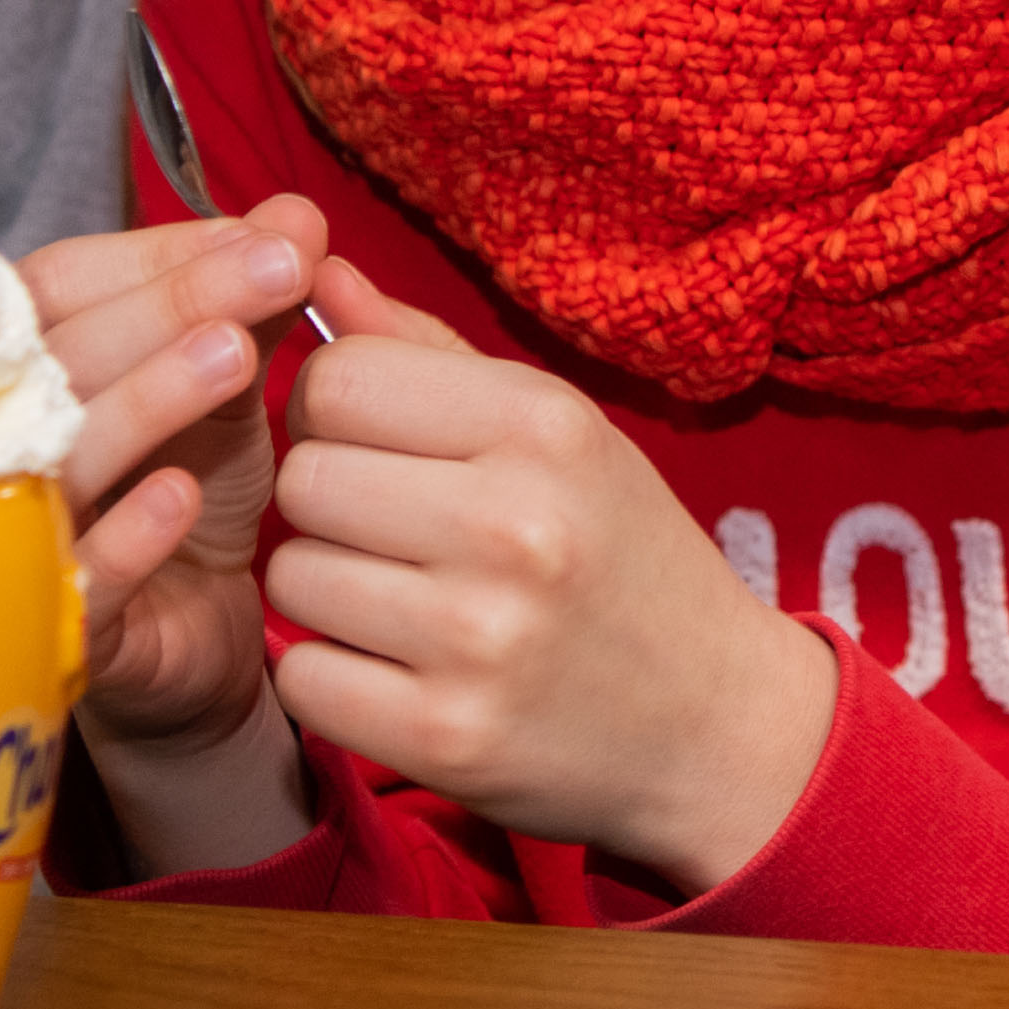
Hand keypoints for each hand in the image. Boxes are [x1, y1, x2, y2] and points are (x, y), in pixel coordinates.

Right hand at [20, 201, 328, 873]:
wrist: (198, 641)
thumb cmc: (190, 495)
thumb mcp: (231, 386)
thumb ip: (254, 300)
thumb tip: (297, 211)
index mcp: (30, 365)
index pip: (61, 282)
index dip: (156, 251)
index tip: (266, 235)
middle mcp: (3, 441)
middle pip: (55, 354)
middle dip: (169, 304)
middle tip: (276, 269)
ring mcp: (17, 536)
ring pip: (61, 458)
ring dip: (147, 399)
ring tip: (239, 356)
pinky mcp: (54, 626)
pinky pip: (77, 580)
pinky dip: (126, 535)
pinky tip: (185, 497)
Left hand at [262, 257, 836, 893]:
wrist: (716, 723)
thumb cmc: (624, 557)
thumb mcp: (560, 435)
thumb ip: (431, 355)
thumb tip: (318, 270)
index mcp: (545, 427)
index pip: (337, 377)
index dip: (337, 410)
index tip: (385, 448)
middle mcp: (514, 525)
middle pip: (304, 476)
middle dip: (330, 503)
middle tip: (397, 536)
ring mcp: (478, 638)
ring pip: (292, 575)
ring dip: (330, 590)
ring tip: (406, 603)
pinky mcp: (444, 737)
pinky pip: (305, 677)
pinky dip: (334, 677)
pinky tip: (399, 672)